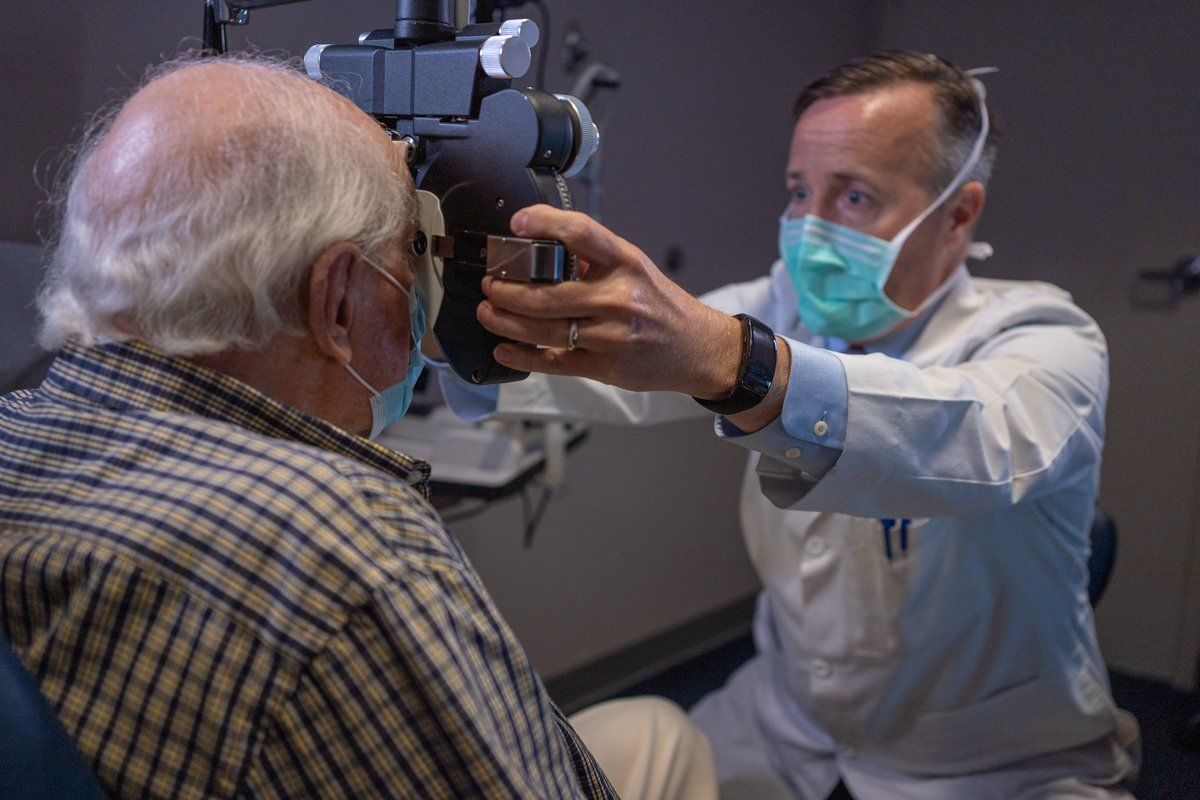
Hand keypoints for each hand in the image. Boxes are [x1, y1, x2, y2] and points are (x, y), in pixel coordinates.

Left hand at [477, 205, 742, 397]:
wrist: (698, 350)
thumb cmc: (662, 306)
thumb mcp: (635, 269)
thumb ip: (593, 260)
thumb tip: (541, 249)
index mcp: (626, 263)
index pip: (581, 233)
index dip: (544, 223)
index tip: (517, 222)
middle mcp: (618, 297)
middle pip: (546, 293)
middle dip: (506, 290)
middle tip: (490, 285)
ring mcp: (611, 335)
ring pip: (543, 329)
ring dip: (505, 321)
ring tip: (488, 313)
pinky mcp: (606, 367)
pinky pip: (553, 362)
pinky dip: (522, 357)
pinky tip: (504, 350)